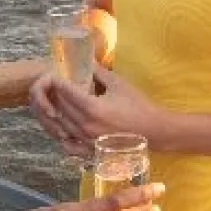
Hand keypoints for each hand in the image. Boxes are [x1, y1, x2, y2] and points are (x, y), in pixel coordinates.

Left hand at [30, 64, 168, 155]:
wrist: (154, 130)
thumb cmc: (138, 105)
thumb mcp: (119, 84)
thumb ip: (99, 72)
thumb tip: (86, 59)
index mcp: (92, 107)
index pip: (65, 91)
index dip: (58, 81)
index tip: (56, 74)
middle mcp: (85, 125)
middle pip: (60, 107)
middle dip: (56, 94)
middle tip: (57, 85)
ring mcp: (86, 140)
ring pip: (61, 125)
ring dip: (58, 112)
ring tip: (59, 102)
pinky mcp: (90, 151)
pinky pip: (68, 144)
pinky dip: (63, 134)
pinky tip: (67, 125)